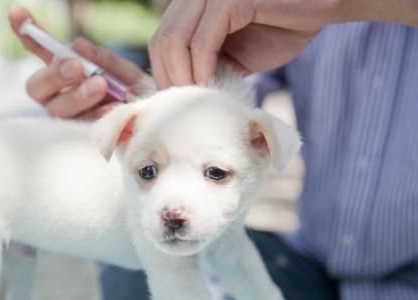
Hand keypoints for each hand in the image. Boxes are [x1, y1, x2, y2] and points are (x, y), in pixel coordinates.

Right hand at [9, 5, 145, 119]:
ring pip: (57, 109)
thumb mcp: (126, 73)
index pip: (41, 52)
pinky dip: (98, 115)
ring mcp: (68, 121)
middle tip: (75, 66)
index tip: (16, 12)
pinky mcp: (81, 140)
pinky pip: (82, 128)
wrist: (156, 126)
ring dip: (77, 95)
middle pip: (37, 87)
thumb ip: (103, 60)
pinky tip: (112, 108)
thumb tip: (77, 45)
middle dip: (54, 75)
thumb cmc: (137, 97)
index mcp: (65, 76)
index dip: (27, 33)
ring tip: (101, 85)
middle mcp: (59, 98)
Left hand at [149, 0, 347, 87]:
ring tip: (197, 98)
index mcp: (193, 3)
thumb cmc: (280, 27)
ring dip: (183, 76)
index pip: (160, 39)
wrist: (323, 6)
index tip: (177, 100)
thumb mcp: (234, 52)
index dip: (162, 72)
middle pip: (162, 40)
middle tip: (184, 105)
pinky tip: (210, 84)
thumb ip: (206, 63)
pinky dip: (201, 67)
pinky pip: (203, 40)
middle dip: (169, 78)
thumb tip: (180, 93)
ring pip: (176, 40)